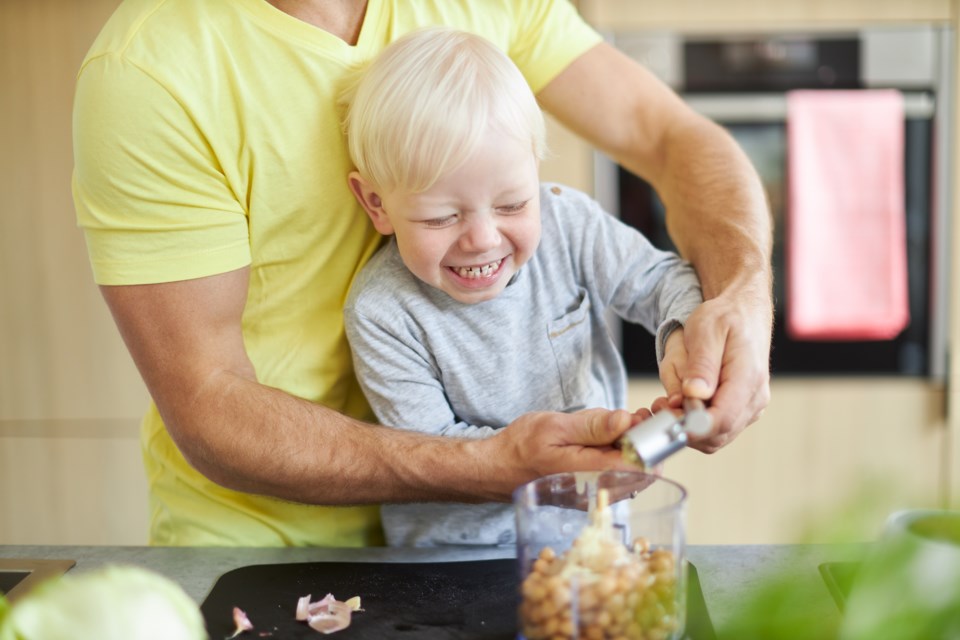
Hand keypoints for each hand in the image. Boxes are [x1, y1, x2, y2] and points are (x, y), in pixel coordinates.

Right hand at [478, 408, 643, 498]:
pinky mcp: (596, 491)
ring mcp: (599, 495)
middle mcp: (600, 491)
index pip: (643, 463)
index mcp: (592, 475)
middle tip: (624, 418)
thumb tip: (626, 421)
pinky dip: (619, 453)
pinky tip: (602, 440)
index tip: (637, 417)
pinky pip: (621, 473)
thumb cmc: (522, 447)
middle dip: (642, 439)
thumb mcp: (556, 427)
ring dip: (631, 445)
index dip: (648, 437)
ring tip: (609, 428)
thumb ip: (594, 426)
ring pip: (635, 470)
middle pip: (644, 468)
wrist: (500, 469)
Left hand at [654, 290, 770, 452]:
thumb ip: (701, 364)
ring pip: (715, 437)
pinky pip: (717, 428)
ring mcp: (750, 406)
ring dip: (687, 428)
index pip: (721, 420)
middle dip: (684, 429)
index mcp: (748, 379)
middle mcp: (754, 399)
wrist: (744, 312)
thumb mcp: (706, 331)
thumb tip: (694, 395)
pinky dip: (695, 424)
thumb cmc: (725, 317)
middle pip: (717, 435)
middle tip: (658, 408)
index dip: (691, 427)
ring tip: (665, 404)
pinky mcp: (741, 409)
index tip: (666, 416)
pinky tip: (678, 405)